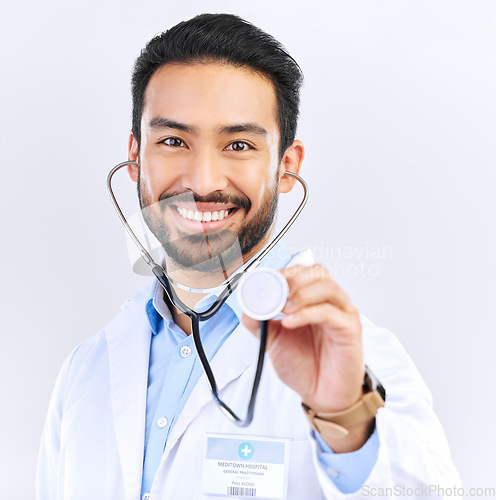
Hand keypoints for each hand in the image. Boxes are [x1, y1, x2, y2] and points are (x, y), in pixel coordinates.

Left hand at [242, 264, 370, 450]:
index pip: (302, 272)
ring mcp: (342, 313)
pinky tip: (290, 322)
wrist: (321, 396)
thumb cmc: (303, 365)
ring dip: (301, 293)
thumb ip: (259, 321)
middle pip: (318, 272)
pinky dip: (307, 313)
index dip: (284, 272)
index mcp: (312, 299)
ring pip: (327, 287)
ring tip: (284, 308)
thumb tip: (247, 305)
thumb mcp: (272, 340)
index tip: (265, 281)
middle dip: (293, 278)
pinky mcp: (350, 329)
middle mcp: (329, 302)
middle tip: (275, 291)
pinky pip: (330, 312)